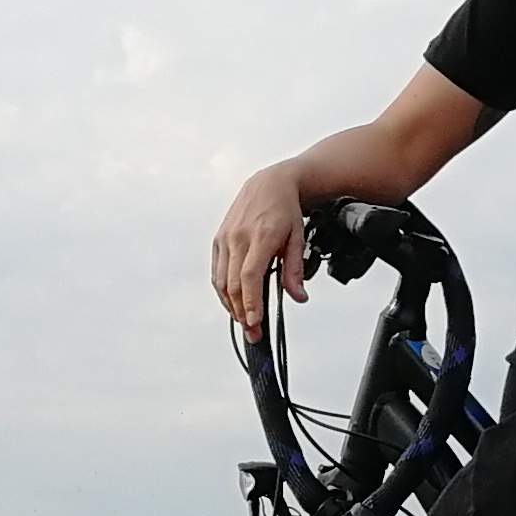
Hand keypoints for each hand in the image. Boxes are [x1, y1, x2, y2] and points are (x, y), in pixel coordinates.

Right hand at [213, 165, 310, 327]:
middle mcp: (239, 237)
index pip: (250, 277)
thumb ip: (295, 270)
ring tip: (244, 320)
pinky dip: (223, 291)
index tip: (254, 322)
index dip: (250, 303)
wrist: (270, 184)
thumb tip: (298, 296)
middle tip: (252, 331)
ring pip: (222, 281)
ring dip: (231, 305)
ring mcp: (226, 238)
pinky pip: (217, 271)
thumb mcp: (298, 239)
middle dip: (241, 313)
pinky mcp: (218, 239)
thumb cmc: (284, 209)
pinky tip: (233, 302)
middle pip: (234, 285)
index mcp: (261, 237)